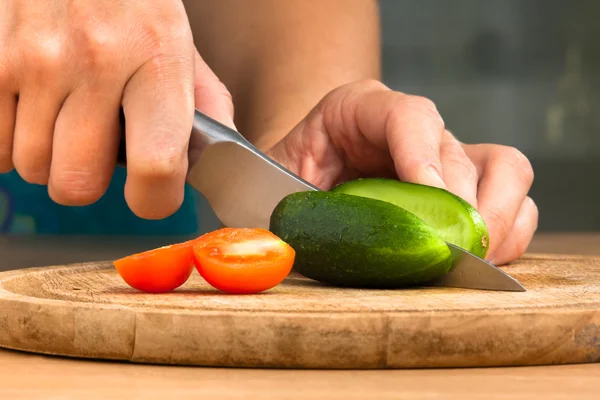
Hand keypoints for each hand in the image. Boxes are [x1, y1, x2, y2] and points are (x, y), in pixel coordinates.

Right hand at [0, 0, 233, 218]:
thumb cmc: (134, 4)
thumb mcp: (182, 44)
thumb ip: (207, 108)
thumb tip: (221, 165)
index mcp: (158, 61)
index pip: (157, 166)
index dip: (156, 199)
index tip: (153, 194)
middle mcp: (96, 63)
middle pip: (80, 184)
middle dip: (92, 180)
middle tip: (100, 149)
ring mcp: (37, 64)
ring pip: (34, 170)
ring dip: (53, 159)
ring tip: (69, 119)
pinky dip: (15, 143)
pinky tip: (39, 112)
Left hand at [267, 80, 537, 264]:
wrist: (303, 177)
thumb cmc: (282, 178)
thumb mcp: (267, 181)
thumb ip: (274, 202)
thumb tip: (270, 249)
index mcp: (359, 110)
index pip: (408, 114)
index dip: (422, 153)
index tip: (428, 194)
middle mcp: (412, 129)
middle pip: (459, 153)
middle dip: (460, 208)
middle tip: (447, 251)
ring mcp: (446, 157)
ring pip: (505, 170)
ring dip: (496, 219)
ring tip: (470, 258)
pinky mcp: (468, 188)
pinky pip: (514, 202)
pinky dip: (508, 234)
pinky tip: (481, 260)